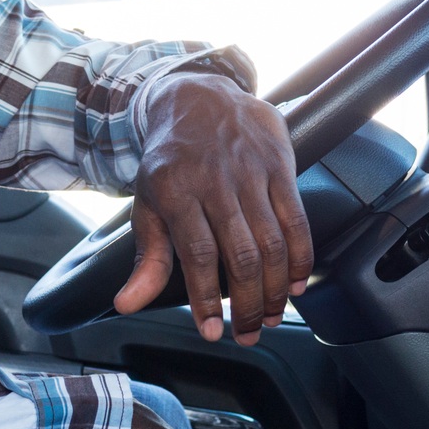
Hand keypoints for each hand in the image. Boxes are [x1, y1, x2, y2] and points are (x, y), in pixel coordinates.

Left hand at [113, 70, 312, 344]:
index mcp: (177, 191)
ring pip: (272, 241)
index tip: (212, 331)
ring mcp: (250, 171)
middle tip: (247, 333)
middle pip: (241, 254)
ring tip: (271, 315)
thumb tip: (128, 303)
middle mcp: (215, 181)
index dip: (207, 299)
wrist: (198, 96)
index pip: (197, 255)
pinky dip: (301, 255)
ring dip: (275, 287)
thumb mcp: (148, 202)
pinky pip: (297, 218)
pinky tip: (296, 282)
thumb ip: (148, 256)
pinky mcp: (278, 164)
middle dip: (247, 303)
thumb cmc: (171, 157)